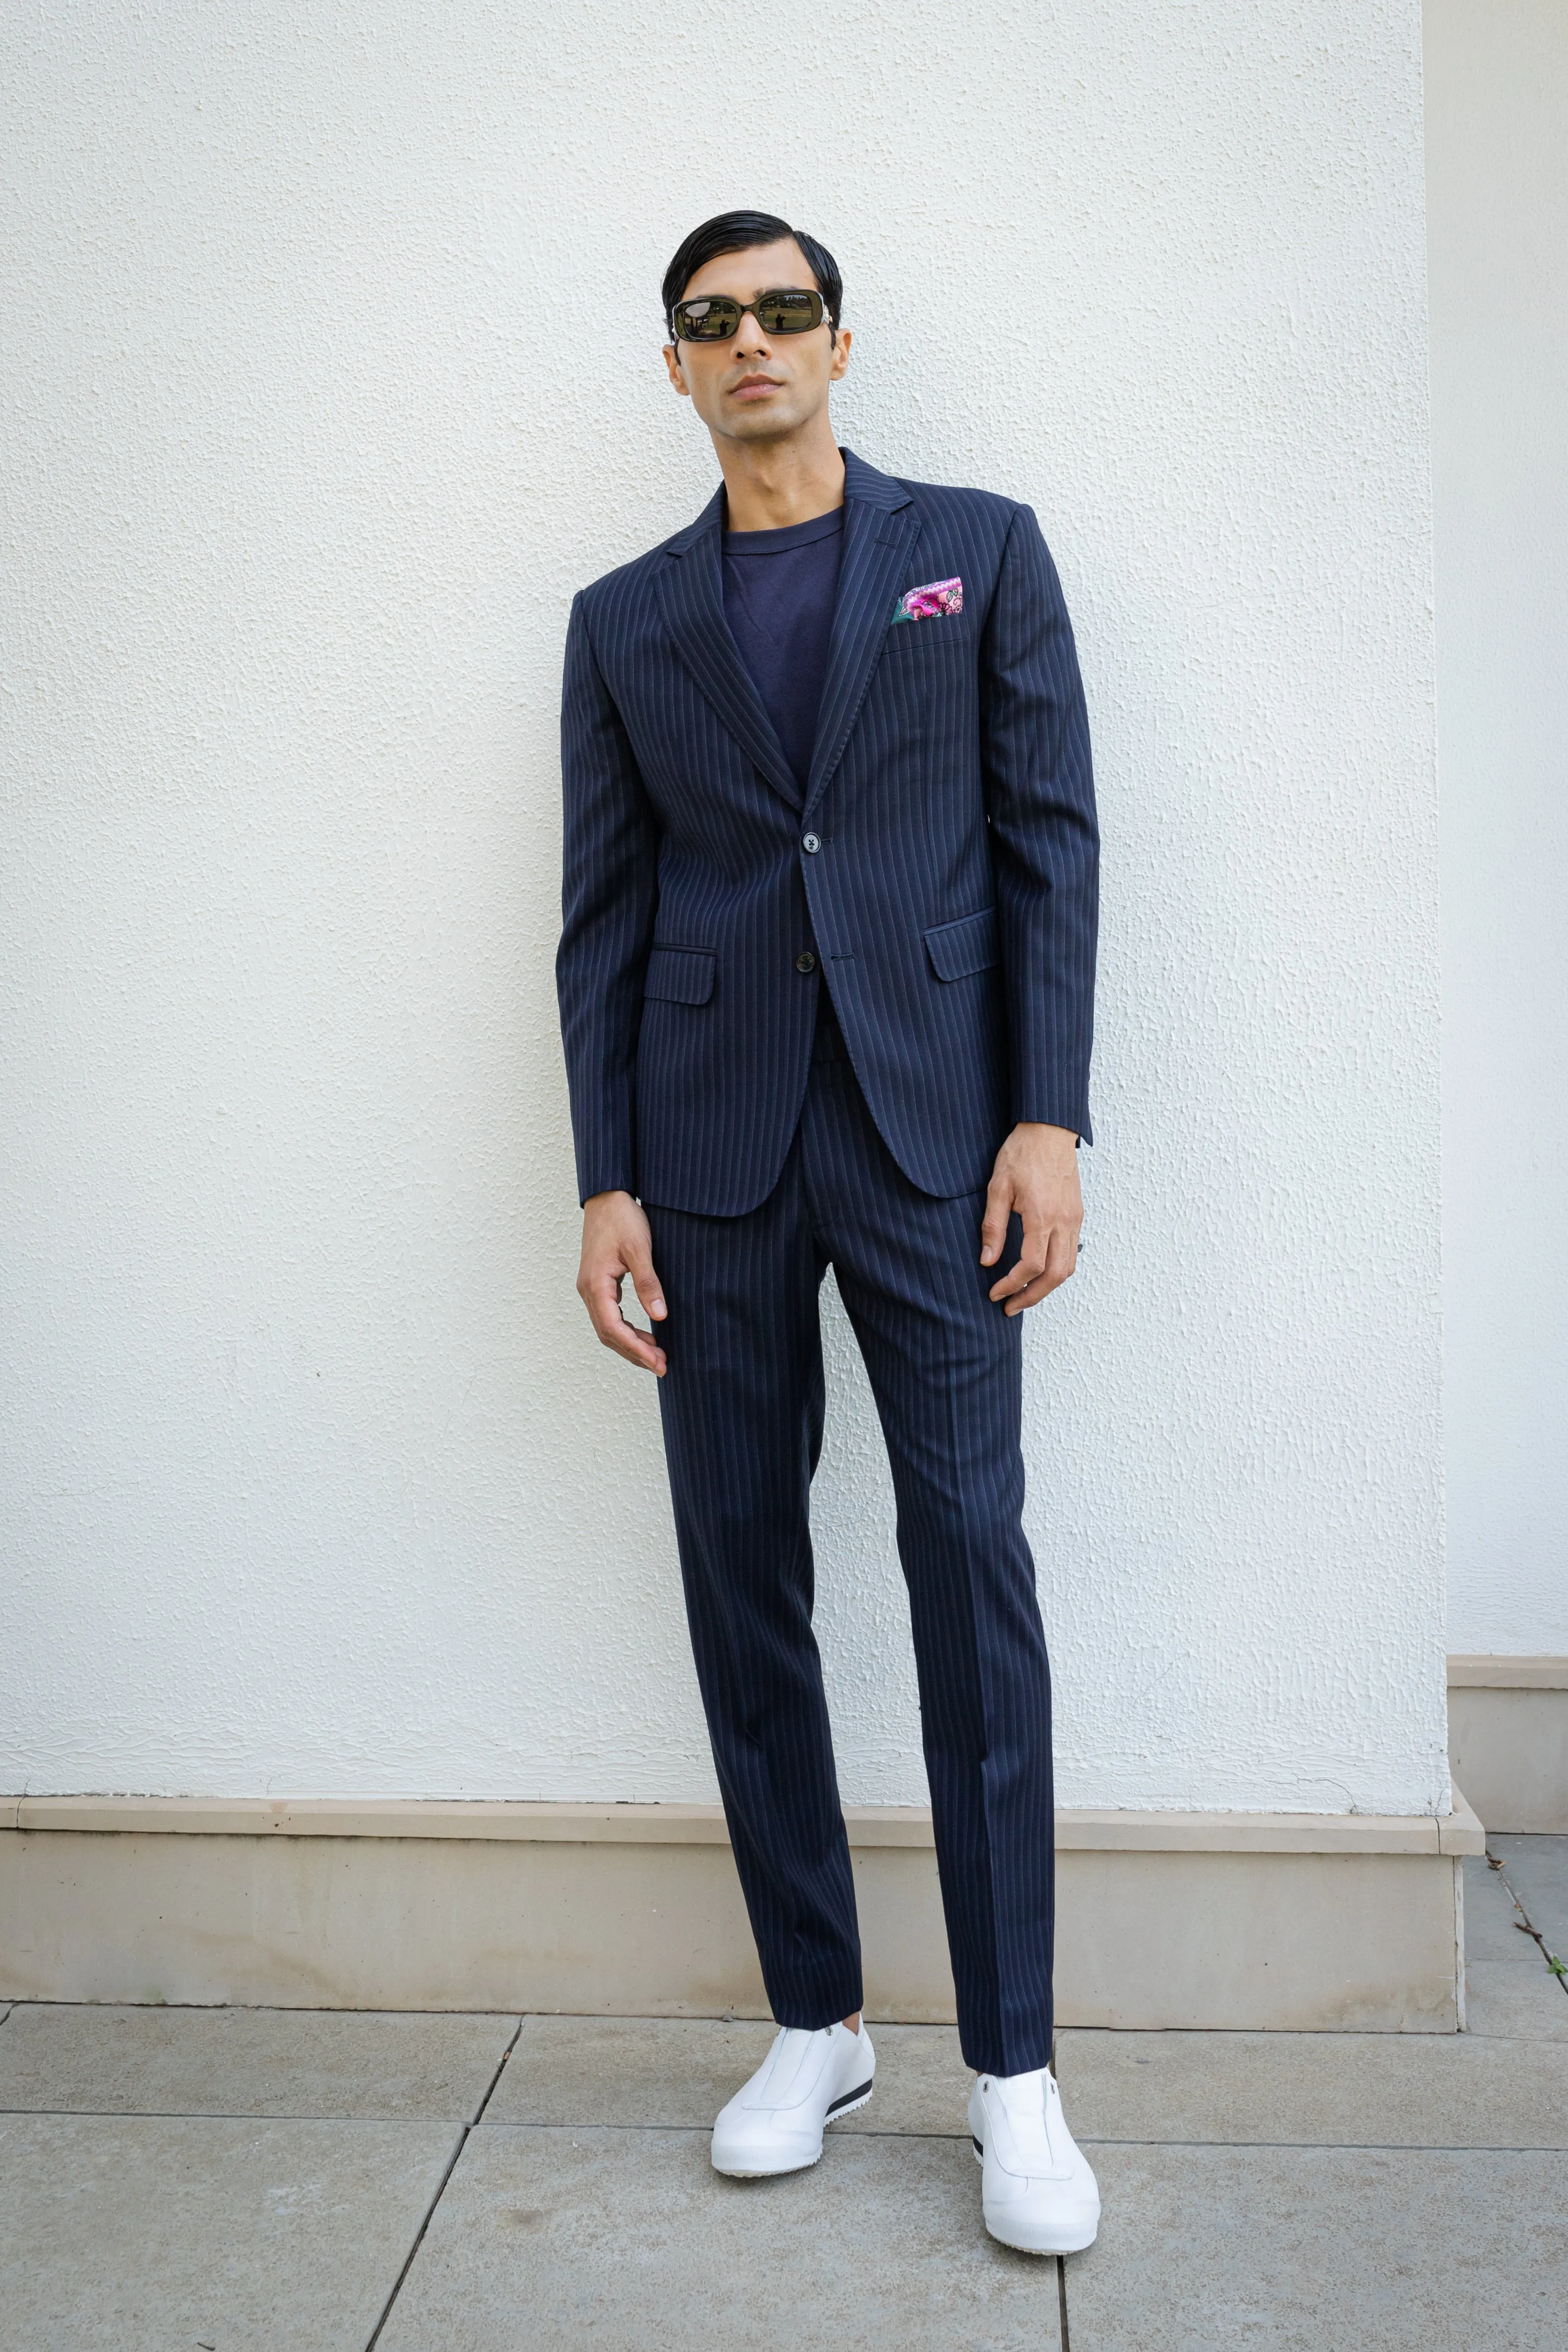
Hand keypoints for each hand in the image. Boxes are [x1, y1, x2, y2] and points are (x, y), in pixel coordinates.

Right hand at [577, 1191, 667, 1373]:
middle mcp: (588, 1290)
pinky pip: (609, 1316)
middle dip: (634, 1353)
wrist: (606, 1196)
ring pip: (607, 1328)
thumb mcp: (639, 1249)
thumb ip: (648, 1283)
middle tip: (662, 1366)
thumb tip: (660, 1317)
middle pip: (608, 1334)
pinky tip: (644, 1334)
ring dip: (631, 1344)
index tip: (658, 1362)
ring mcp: (591, 1288)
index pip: (613, 1328)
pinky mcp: (598, 1283)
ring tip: (657, 1355)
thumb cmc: (622, 1218)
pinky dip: (626, 1330)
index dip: (636, 1349)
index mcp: (596, 1284)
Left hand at [980, 1123, 1081, 1314]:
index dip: (1012, 1284)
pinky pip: (1072, 1251)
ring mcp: (1074, 1218)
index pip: (1031, 1265)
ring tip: (1023, 1294)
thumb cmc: (1021, 1153)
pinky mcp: (1077, 1214)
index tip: (994, 1293)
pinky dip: (1056, 1269)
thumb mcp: (997, 1187)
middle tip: (1010, 1306)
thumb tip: (988, 1260)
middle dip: (1032, 1296)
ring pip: (1068, 1267)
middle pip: (1056, 1275)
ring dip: (1047, 1287)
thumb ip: (993, 1226)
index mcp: (1042, 1215)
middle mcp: (1064, 1221)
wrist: (1049, 1129)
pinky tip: (1038, 1272)